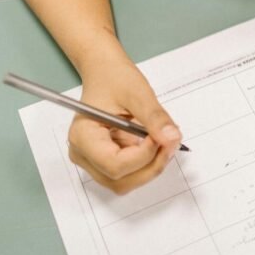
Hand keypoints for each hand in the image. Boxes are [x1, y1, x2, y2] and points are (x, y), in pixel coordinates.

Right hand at [67, 63, 182, 194]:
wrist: (105, 72)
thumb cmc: (113, 78)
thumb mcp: (137, 92)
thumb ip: (155, 117)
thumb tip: (172, 138)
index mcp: (82, 136)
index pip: (113, 164)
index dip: (143, 156)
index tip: (162, 137)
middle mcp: (82, 154)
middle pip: (119, 181)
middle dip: (151, 166)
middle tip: (170, 142)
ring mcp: (92, 161)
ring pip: (125, 182)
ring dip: (150, 167)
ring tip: (163, 141)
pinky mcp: (105, 161)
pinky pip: (128, 174)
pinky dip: (146, 164)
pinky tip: (154, 143)